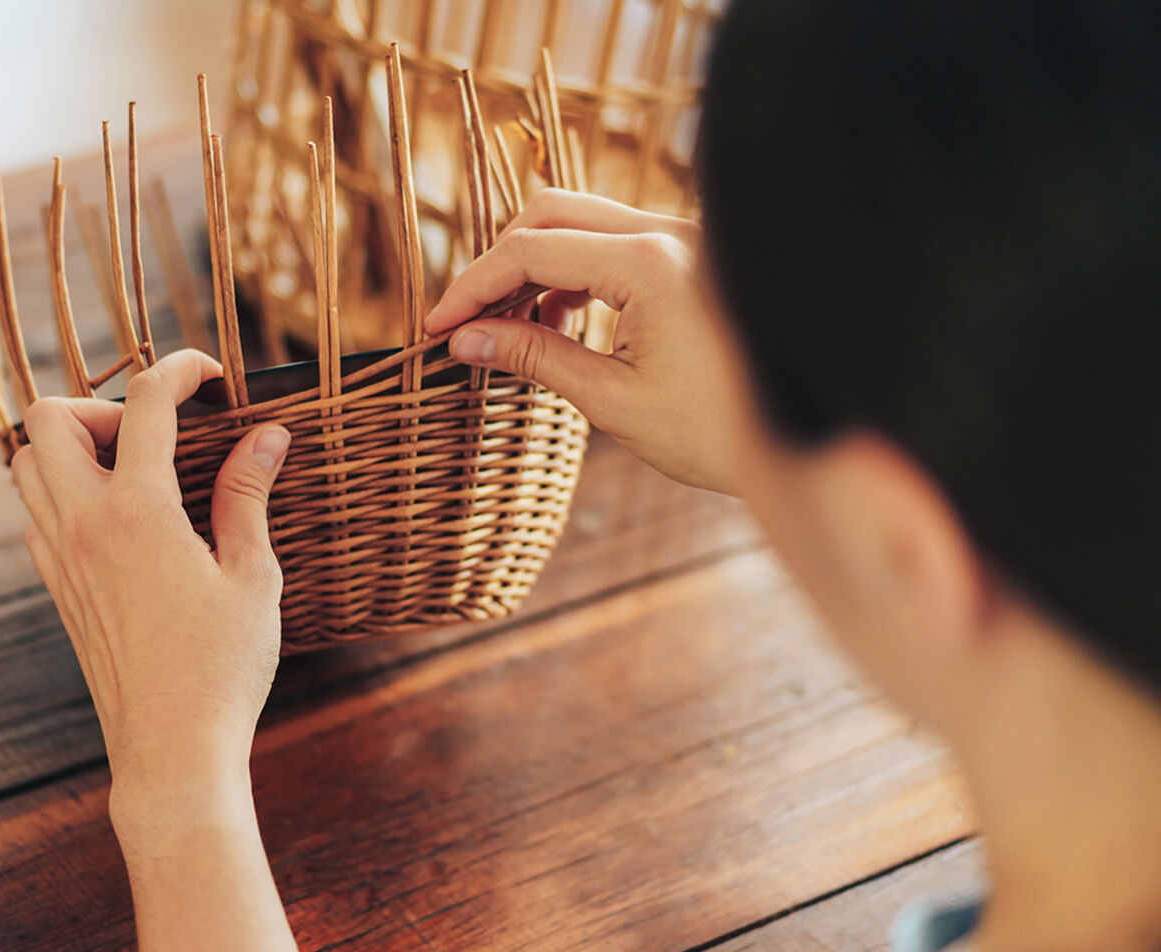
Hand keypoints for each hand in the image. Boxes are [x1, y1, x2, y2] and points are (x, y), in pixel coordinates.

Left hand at [11, 350, 291, 837]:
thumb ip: (249, 496)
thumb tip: (266, 434)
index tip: (212, 378)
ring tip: (132, 467)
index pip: (143, 403)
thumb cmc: (222, 669)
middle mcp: (82, 526)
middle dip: (101, 402)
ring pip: (27, 464)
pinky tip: (119, 518)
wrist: (171, 751)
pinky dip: (65, 494)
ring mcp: (60, 558)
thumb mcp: (253, 577)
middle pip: (47, 417)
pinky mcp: (56, 589)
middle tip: (153, 432)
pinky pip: (35, 515)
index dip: (179, 370)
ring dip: (71, 445)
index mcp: (137, 513)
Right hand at [424, 189, 751, 493]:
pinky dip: (573, 273)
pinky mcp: (694, 258)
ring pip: (582, 222)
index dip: (473, 288)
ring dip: (534, 267)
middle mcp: (669, 233)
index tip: (438, 327)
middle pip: (550, 213)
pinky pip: (615, 243)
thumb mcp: (612, 400)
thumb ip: (535, 357)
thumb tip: (466, 339)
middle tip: (468, 321)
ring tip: (510, 332)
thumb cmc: (718, 432)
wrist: (805, 446)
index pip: (530, 251)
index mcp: (648, 264)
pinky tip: (559, 324)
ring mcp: (686, 239)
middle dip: (499, 264)